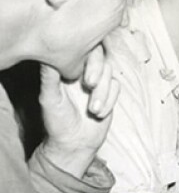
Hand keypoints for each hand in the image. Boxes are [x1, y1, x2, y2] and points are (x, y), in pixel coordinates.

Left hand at [40, 46, 119, 177]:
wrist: (74, 143)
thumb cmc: (57, 121)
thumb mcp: (49, 99)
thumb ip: (49, 77)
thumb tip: (47, 56)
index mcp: (66, 69)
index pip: (81, 48)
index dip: (87, 55)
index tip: (82, 71)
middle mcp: (83, 72)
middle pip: (100, 55)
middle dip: (98, 70)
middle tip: (90, 85)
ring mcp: (98, 82)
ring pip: (110, 72)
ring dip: (103, 92)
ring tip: (92, 110)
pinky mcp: (109, 93)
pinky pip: (117, 87)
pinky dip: (109, 101)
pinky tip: (98, 114)